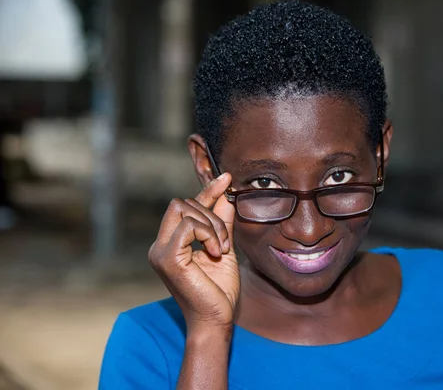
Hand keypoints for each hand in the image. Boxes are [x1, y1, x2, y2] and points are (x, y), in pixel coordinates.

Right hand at [149, 173, 239, 332]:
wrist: (216, 320)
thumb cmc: (219, 291)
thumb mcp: (223, 248)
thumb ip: (221, 222)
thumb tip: (226, 195)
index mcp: (171, 244)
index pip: (186, 207)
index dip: (206, 190)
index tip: (226, 178)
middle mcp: (160, 245)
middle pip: (182, 203)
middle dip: (211, 214)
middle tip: (225, 241)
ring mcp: (160, 251)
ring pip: (186, 211)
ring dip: (213, 226)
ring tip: (222, 250)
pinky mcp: (167, 258)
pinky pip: (188, 226)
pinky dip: (208, 234)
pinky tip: (216, 252)